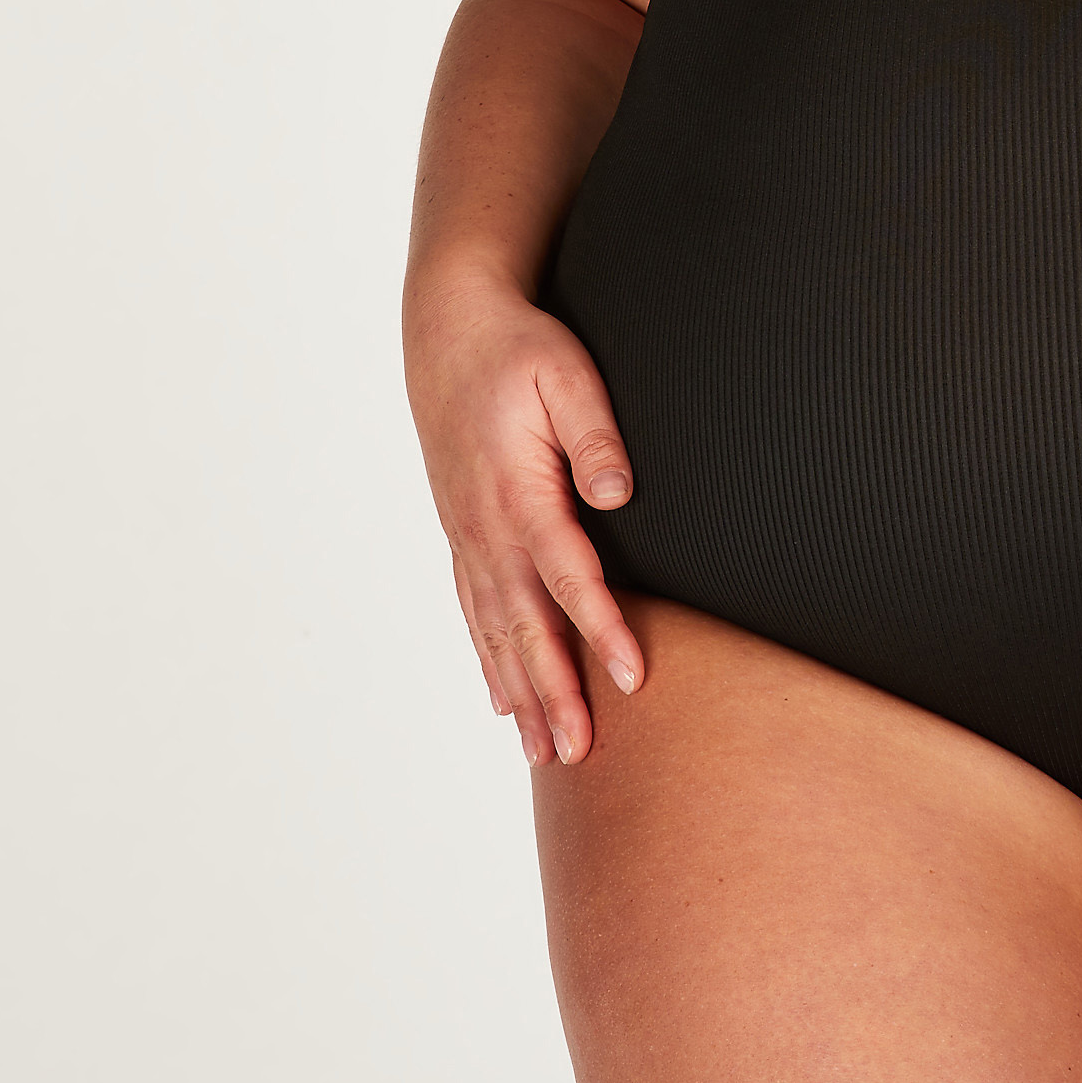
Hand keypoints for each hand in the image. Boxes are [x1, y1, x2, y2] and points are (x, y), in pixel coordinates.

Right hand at [405, 268, 644, 765]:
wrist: (449, 329)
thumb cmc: (518, 349)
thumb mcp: (566, 374)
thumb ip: (595, 434)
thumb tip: (618, 493)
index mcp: (517, 492)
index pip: (567, 577)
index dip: (600, 630)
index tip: (632, 678)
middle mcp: (486, 527)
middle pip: (525, 624)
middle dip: (555, 692)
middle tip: (580, 753)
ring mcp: (468, 535)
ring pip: (496, 629)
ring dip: (522, 693)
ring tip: (546, 752)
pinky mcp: (462, 532)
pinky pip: (474, 611)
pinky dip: (490, 660)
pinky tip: (503, 701)